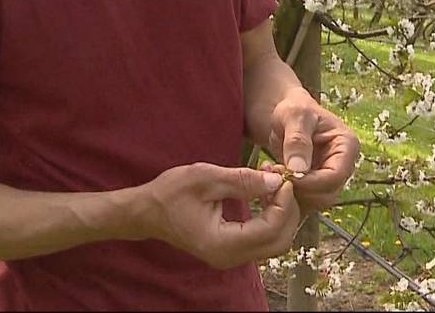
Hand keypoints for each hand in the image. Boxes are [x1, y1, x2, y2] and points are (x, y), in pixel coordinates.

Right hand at [140, 162, 300, 269]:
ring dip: (281, 212)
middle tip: (280, 178)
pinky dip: (271, 216)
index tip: (283, 177)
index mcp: (221, 243)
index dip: (284, 202)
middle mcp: (229, 257)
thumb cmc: (170, 192)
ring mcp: (231, 257)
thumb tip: (277, 181)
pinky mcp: (232, 250)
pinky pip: (263, 238)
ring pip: (275, 241)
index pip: (270, 229)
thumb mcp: (205, 178)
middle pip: (280, 241)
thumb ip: (242, 181)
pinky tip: (263, 192)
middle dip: (287, 209)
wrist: (148, 211)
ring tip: (271, 182)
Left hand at [266, 88, 360, 211]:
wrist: (284, 114)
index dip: (311, 181)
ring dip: (290, 194)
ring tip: (270, 172)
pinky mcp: (315, 186)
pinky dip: (286, 197)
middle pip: (327, 194)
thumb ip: (297, 141)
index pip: (336, 176)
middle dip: (299, 189)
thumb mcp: (294, 116)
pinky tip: (270, 180)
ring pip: (315, 201)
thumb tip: (299, 171)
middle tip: (274, 173)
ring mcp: (329, 178)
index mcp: (347, 146)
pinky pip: (303, 202)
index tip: (286, 175)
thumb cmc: (292, 108)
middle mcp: (343, 165)